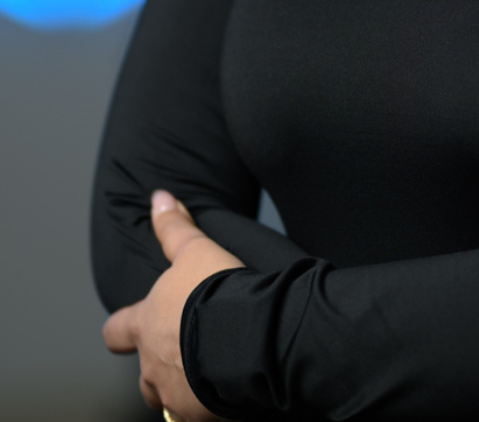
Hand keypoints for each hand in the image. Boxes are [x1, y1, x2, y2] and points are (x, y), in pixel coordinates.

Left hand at [102, 190, 242, 421]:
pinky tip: (233, 395)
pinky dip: (213, 408)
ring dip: (185, 391)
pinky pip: (202, 417)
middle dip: (161, 369)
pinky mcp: (201, 417)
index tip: (126, 328)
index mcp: (147, 325)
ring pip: (170, 400)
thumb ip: (175, 228)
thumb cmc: (213, 291)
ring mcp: (174, 395)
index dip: (121, 328)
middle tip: (187, 355)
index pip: (117, 330)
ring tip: (213, 378)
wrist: (243, 335)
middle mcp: (153, 365)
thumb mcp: (195, 250)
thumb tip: (159, 197)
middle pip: (143, 376)